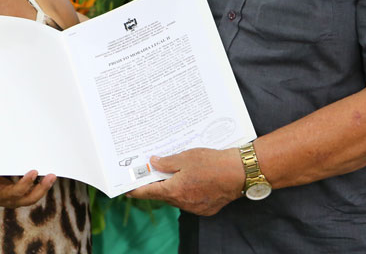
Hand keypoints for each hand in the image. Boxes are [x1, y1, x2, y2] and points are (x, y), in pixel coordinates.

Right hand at [0, 165, 56, 207]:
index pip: (16, 192)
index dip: (25, 184)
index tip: (34, 172)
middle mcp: (10, 200)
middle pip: (29, 199)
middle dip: (41, 189)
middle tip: (51, 176)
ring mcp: (16, 199)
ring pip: (33, 197)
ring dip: (44, 188)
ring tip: (52, 176)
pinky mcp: (20, 195)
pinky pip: (33, 193)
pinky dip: (41, 186)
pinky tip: (47, 176)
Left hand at [127, 147, 244, 215]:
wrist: (240, 173)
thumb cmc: (213, 163)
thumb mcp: (186, 157)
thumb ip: (167, 162)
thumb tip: (153, 163)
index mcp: (174, 190)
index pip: (148, 192)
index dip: (136, 190)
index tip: (126, 189)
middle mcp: (183, 203)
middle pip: (163, 195)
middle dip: (157, 184)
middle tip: (152, 172)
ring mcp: (195, 207)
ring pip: (177, 198)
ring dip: (174, 187)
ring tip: (176, 172)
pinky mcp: (206, 208)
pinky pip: (190, 201)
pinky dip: (187, 191)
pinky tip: (193, 180)